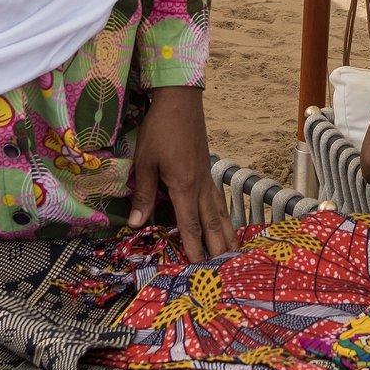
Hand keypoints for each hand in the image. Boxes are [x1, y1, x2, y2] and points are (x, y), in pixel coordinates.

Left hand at [128, 86, 234, 262]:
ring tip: (234, 252)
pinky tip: (226, 220)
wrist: (181, 100)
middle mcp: (200, 185)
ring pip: (220, 211)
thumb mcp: (145, 160)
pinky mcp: (208, 169)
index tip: (198, 268)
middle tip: (225, 269)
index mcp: (184, 186)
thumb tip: (135, 223)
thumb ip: (144, 193)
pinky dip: (225, 215)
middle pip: (211, 222)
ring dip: (226, 233)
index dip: (193, 247)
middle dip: (216, 247)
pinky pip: (219, 199)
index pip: (189, 224)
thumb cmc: (160, 129)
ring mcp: (207, 177)